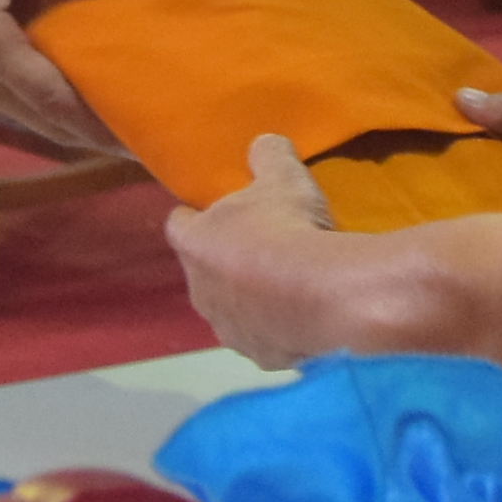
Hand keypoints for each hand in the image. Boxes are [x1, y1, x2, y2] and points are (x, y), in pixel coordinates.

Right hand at [0, 0, 139, 152]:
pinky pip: (6, 103)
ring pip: (26, 116)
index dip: (99, 124)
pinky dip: (43, 104)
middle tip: (150, 134)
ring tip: (122, 115)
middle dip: (95, 131)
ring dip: (70, 120)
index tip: (143, 139)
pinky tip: (75, 92)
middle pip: (44, 120)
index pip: (52, 99)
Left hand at [163, 138, 349, 367]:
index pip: (178, 226)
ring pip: (231, 311)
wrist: (323, 296)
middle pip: (203, 273)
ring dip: (249, 301)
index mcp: (194, 245)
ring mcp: (229, 330)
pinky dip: (277, 329)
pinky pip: (264, 339)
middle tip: (259, 246)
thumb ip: (268, 156)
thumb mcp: (282, 177)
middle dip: (225, 262)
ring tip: (285, 286)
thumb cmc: (287, 228)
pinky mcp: (260, 357)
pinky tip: (303, 317)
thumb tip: (264, 143)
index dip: (194, 217)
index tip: (212, 212)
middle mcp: (200, 292)